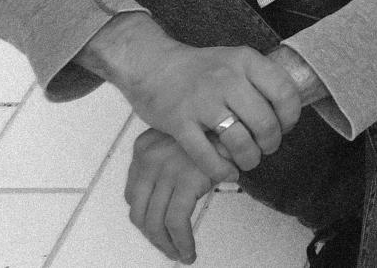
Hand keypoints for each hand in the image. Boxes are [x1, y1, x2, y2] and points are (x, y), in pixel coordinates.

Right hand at [80, 14, 302, 182]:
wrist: (153, 65)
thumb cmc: (201, 68)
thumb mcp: (235, 60)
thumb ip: (259, 79)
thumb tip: (287, 110)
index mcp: (246, 61)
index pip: (284, 92)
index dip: (290, 117)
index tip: (286, 127)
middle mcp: (226, 79)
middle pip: (264, 122)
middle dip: (271, 143)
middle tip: (267, 148)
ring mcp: (201, 101)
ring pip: (239, 141)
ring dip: (249, 158)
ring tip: (249, 161)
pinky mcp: (179, 122)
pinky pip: (206, 155)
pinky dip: (220, 170)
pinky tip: (227, 174)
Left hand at [125, 127, 216, 263]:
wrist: (242, 122)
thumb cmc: (216, 134)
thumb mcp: (182, 143)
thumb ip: (166, 164)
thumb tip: (164, 202)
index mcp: (144, 147)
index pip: (133, 194)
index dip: (145, 217)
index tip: (159, 230)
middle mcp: (149, 158)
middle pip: (140, 211)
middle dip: (153, 236)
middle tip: (168, 249)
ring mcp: (167, 169)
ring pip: (154, 221)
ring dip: (165, 245)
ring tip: (180, 255)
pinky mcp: (187, 180)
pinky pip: (176, 221)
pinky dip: (181, 241)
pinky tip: (188, 252)